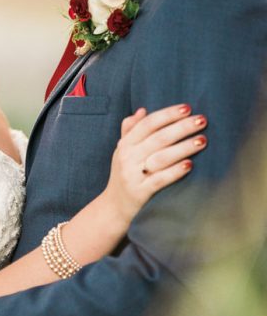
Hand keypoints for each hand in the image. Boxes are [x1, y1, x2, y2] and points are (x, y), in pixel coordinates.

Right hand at [105, 104, 206, 225]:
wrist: (113, 207)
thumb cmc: (123, 174)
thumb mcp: (122, 151)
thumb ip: (130, 130)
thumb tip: (142, 110)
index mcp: (125, 144)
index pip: (147, 124)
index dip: (168, 114)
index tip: (187, 108)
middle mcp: (127, 157)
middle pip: (158, 138)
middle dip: (182, 127)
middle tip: (202, 120)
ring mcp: (133, 175)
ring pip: (161, 157)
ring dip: (184, 147)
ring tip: (203, 140)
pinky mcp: (140, 192)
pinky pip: (160, 179)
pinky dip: (176, 171)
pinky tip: (190, 164)